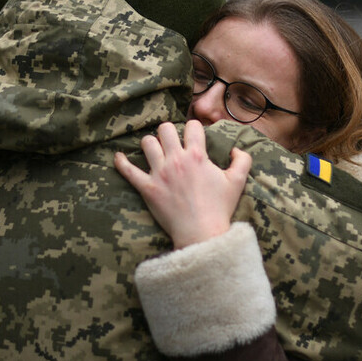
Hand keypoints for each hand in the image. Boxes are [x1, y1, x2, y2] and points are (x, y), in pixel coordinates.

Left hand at [114, 120, 250, 248]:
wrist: (201, 233)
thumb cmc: (220, 208)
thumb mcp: (237, 182)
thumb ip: (242, 160)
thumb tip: (236, 149)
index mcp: (197, 156)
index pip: (192, 126)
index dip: (194, 129)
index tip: (194, 136)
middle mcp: (176, 160)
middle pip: (165, 129)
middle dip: (169, 133)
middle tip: (172, 143)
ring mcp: (159, 173)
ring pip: (147, 143)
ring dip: (151, 145)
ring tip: (155, 151)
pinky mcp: (147, 188)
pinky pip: (128, 171)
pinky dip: (121, 162)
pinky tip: (118, 157)